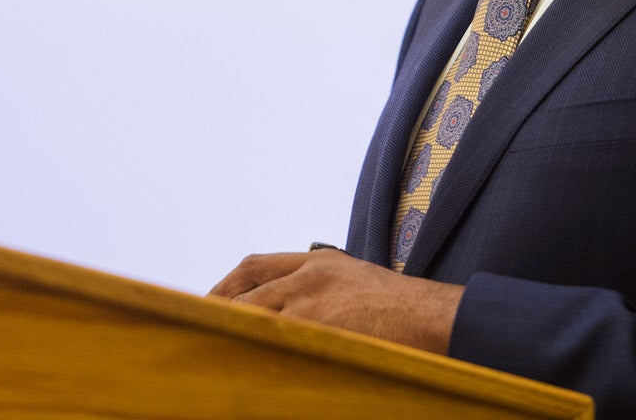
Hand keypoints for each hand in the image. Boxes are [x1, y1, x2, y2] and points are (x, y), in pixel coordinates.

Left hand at [209, 248, 462, 353]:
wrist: (435, 318)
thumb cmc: (404, 310)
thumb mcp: (358, 280)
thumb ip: (322, 288)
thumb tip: (289, 316)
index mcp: (318, 261)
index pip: (255, 266)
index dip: (225, 286)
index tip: (209, 305)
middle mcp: (309, 276)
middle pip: (245, 294)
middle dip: (219, 315)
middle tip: (200, 339)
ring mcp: (311, 302)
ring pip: (252, 319)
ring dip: (232, 338)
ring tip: (213, 360)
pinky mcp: (318, 328)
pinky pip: (274, 343)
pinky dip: (257, 356)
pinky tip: (246, 373)